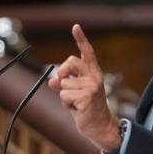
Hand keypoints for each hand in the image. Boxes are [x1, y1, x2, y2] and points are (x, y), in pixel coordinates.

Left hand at [47, 24, 120, 151]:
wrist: (100, 126)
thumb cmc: (87, 108)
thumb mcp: (74, 93)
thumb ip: (64, 84)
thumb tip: (52, 81)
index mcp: (93, 73)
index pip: (87, 52)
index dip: (81, 39)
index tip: (75, 27)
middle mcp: (95, 77)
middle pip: (70, 62)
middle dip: (62, 72)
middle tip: (64, 83)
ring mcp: (92, 87)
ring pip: (63, 84)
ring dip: (64, 96)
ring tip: (76, 104)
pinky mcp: (87, 98)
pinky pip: (64, 96)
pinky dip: (66, 105)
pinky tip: (77, 110)